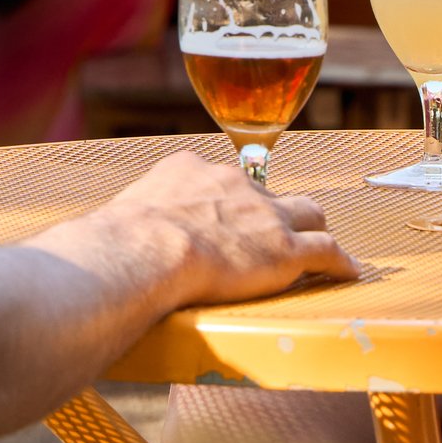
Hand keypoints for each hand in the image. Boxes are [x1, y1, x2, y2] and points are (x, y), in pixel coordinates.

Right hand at [82, 147, 359, 307]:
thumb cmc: (119, 244)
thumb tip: (92, 254)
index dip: (226, 202)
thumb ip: (126, 227)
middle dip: (273, 211)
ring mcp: (264, 214)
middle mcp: (233, 183)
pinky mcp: (285, 248)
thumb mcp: (121, 217)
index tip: (225, 217)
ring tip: (318, 245)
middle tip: (271, 234)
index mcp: (190, 170)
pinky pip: (326, 252)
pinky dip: (340, 262)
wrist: (144, 250)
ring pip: (308, 213)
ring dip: (313, 229)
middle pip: (269, 192)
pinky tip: (349, 272)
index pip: (219, 180)